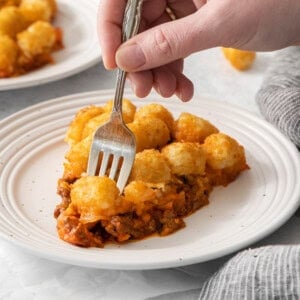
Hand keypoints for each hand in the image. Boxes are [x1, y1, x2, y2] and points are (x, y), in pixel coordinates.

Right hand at [98, 0, 299, 100]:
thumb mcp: (219, 23)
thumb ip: (169, 41)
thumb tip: (128, 59)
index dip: (111, 30)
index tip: (114, 64)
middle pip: (137, 23)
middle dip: (141, 62)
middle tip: (144, 89)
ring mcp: (184, 1)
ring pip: (155, 40)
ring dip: (159, 71)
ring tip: (170, 91)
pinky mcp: (196, 19)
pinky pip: (174, 46)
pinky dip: (176, 70)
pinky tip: (183, 87)